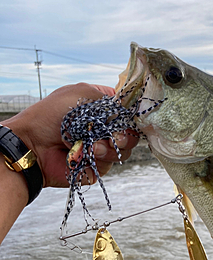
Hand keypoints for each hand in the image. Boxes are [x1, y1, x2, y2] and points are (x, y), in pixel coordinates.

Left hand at [3, 83, 138, 187]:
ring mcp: (101, 147)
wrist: (33, 145)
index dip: (131, 115)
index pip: (126, 111)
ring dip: (110, 147)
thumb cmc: (50, 116)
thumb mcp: (81, 94)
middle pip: (131, 132)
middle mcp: (103, 127)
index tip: (129, 118)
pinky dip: (101, 157)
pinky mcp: (97, 165)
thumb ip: (109, 100)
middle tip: (115, 136)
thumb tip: (127, 114)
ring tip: (92, 145)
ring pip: (125, 150)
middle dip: (125, 134)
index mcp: (100, 107)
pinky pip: (111, 163)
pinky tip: (87, 153)